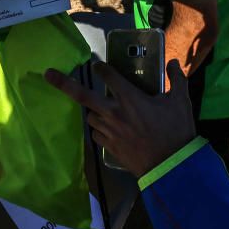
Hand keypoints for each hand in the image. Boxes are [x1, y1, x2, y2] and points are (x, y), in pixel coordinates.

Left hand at [45, 60, 196, 176]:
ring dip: (93, 110)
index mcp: (129, 98)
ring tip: (104, 110)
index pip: (108, 75)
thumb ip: (176, 79)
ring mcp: (109, 131)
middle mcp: (114, 112)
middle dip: (64, 83)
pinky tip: (108, 129)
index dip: (101, 68)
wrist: (172, 166)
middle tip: (48, 74)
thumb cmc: (176, 131)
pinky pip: (96, 133)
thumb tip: (172, 62)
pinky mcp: (109, 147)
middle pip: (83, 95)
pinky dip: (99, 129)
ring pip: (90, 116)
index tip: (98, 65)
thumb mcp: (180, 101)